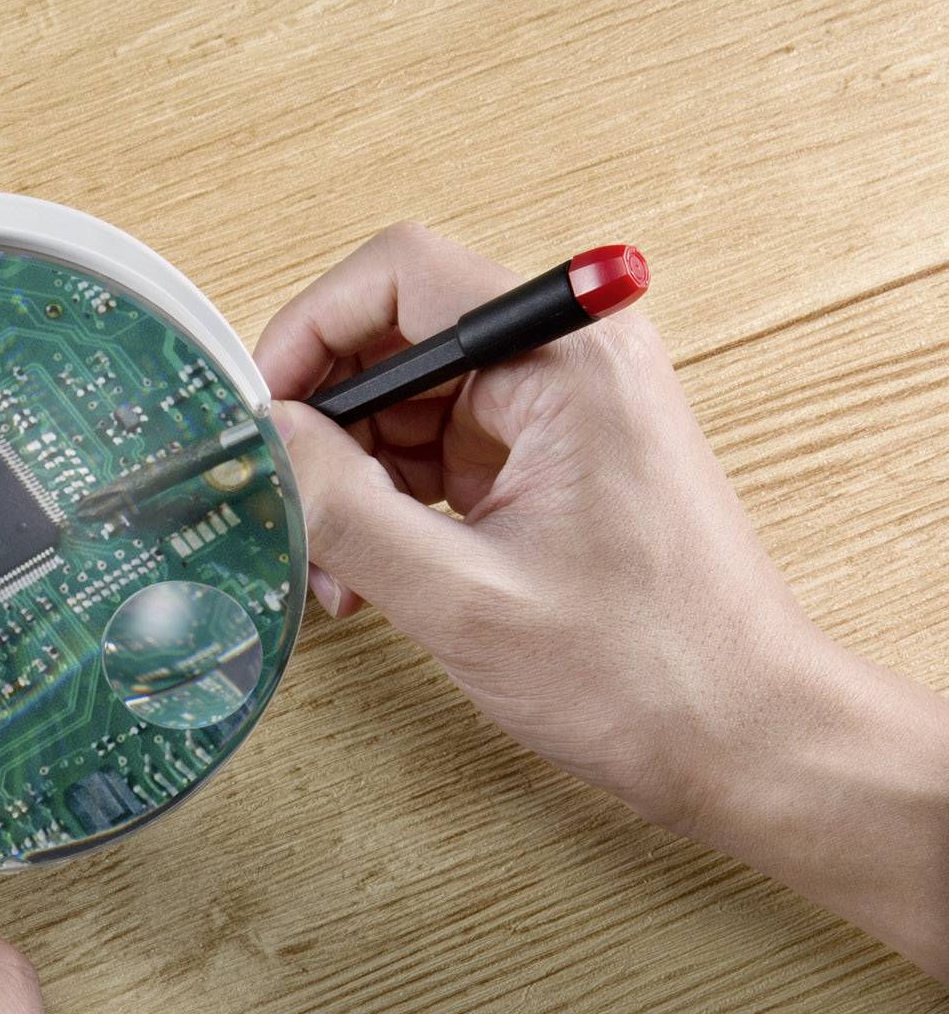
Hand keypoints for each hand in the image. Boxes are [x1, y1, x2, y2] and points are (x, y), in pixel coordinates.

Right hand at [255, 224, 948, 977]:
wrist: (748, 738)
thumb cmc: (646, 673)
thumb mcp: (462, 595)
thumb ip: (345, 505)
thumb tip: (265, 435)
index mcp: (568, 363)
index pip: (401, 276)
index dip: (309, 331)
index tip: (267, 411)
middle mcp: (575, 362)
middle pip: (397, 337)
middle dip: (330, 423)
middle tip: (295, 506)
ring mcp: (568, 409)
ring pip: (411, 397)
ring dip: (356, 474)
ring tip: (341, 565)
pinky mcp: (559, 456)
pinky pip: (443, 444)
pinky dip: (395, 499)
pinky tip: (377, 570)